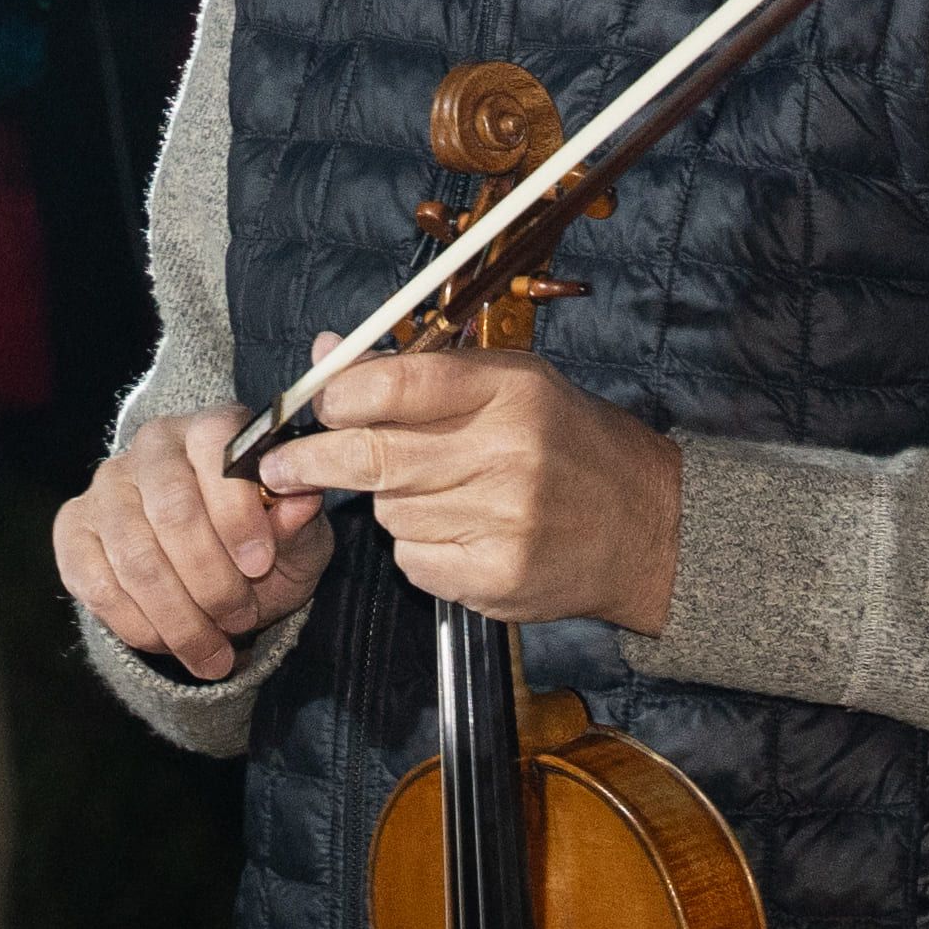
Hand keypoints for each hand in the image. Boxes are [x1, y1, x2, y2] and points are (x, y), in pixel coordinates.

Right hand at [55, 405, 329, 680]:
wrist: (211, 575)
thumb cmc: (258, 546)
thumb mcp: (296, 539)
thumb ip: (296, 522)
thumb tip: (299, 503)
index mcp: (211, 430)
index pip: (216, 451)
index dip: (236, 512)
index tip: (259, 565)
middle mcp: (153, 446)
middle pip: (172, 511)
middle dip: (211, 580)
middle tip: (241, 620)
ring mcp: (106, 485)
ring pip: (135, 558)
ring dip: (179, 617)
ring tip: (213, 651)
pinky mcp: (74, 528)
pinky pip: (97, 584)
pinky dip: (138, 626)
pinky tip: (169, 643)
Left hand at [254, 336, 681, 633]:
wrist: (649, 527)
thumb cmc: (567, 443)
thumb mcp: (508, 382)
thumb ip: (413, 368)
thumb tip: (323, 349)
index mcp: (511, 391)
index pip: (394, 383)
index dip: (337, 396)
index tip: (316, 406)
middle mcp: (509, 454)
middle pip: (374, 456)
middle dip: (314, 461)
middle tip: (279, 467)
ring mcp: (505, 522)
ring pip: (389, 512)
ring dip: (390, 503)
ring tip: (441, 493)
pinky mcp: (497, 579)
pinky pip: (412, 561)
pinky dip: (417, 549)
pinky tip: (458, 533)